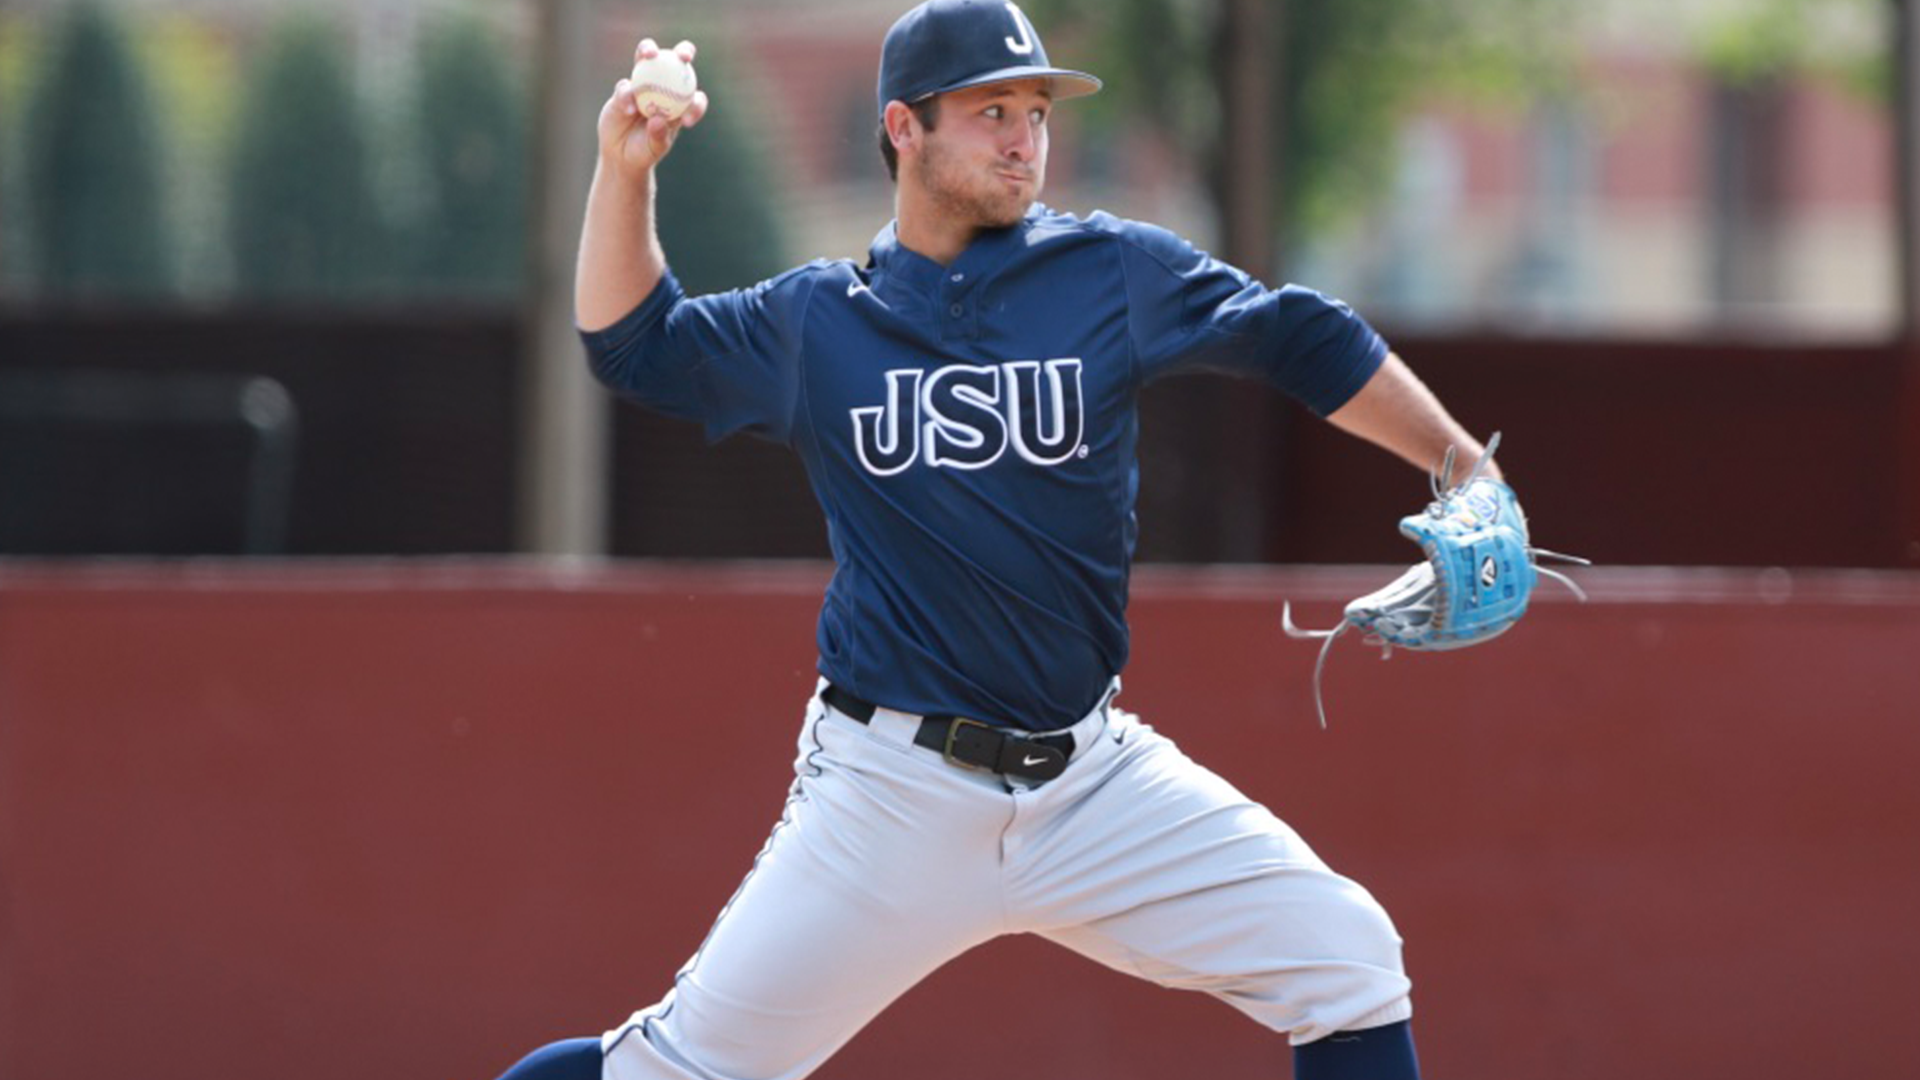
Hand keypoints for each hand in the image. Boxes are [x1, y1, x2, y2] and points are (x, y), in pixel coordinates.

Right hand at [597, 38, 708, 179]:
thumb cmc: (644, 152)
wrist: (620, 155)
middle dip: (684, 51)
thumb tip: (657, 119)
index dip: (698, 103)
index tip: (689, 121)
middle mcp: (664, 88)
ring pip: (646, 59)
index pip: (695, 97)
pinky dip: (626, 94)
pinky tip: (628, 109)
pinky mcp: (623, 90)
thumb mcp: (654, 148)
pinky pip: (625, 86)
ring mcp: (643, 85)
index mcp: (680, 105)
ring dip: (648, 49)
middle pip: (676, 62)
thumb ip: (658, 135)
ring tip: (649, 54)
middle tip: (684, 57)